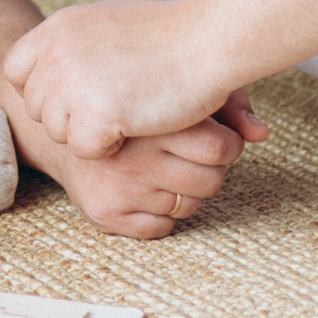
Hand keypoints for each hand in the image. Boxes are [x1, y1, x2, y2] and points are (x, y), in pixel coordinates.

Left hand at [3, 0, 270, 161]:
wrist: (207, 40)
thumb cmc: (172, 33)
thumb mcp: (108, 24)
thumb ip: (76, 46)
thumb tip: (46, 71)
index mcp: (57, 27)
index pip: (15, 69)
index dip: (38, 89)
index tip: (68, 97)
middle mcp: (55, 52)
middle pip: (35, 106)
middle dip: (66, 116)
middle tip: (107, 111)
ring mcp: (70, 83)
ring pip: (57, 132)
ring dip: (89, 133)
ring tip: (126, 115)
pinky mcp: (93, 114)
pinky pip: (83, 150)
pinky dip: (108, 148)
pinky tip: (134, 128)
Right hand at [24, 116, 257, 238]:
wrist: (57, 125)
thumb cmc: (127, 104)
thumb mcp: (173, 88)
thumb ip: (225, 103)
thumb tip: (261, 133)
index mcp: (148, 119)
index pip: (220, 149)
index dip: (227, 144)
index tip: (215, 137)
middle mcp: (131, 156)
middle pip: (211, 181)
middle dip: (210, 169)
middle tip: (191, 154)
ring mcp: (117, 188)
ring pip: (189, 206)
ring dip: (185, 190)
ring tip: (165, 167)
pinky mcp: (104, 214)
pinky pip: (162, 228)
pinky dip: (160, 213)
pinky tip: (145, 188)